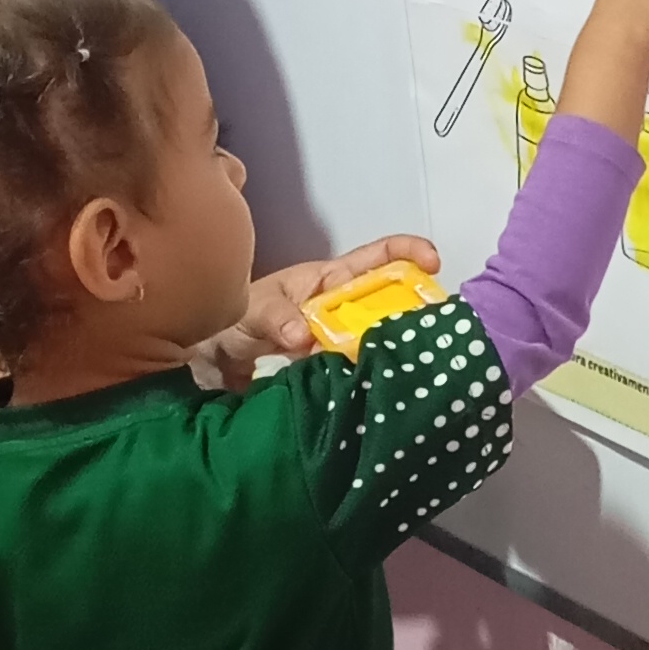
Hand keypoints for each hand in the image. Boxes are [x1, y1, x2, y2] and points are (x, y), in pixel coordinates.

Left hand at [192, 232, 441, 392]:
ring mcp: (341, 345)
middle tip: (434, 330)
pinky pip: (359, 376)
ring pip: (379, 344)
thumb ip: (276, 318)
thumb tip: (303, 336)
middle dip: (416, 314)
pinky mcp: (334, 376)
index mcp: (330, 283)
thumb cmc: (237, 321)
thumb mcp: (253, 309)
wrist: (214, 363)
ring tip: (413, 367)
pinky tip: (380, 395)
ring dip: (393, 353)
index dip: (408, 253)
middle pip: (392, 306)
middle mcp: (343, 312)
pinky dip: (369, 384)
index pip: (377, 259)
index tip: (432, 263)